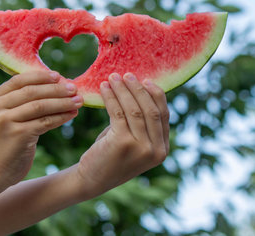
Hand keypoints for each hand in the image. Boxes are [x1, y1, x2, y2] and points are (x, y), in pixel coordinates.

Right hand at [0, 71, 82, 186]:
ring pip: (40, 105)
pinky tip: (72, 115)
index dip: (40, 76)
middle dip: (56, 89)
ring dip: (62, 102)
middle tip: (74, 88)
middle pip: (32, 91)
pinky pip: (45, 122)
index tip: (58, 76)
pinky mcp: (18, 135)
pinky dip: (61, 117)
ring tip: (78, 101)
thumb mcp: (2, 119)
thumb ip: (17, 103)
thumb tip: (52, 86)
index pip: (19, 80)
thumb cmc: (1, 144)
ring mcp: (6, 121)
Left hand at [76, 72, 169, 197]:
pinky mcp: (122, 143)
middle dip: (138, 89)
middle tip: (126, 75)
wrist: (91, 179)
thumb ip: (141, 121)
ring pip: (134, 109)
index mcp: (163, 150)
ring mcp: (141, 148)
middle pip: (151, 110)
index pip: (163, 115)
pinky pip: (118, 113)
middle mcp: (156, 150)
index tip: (144, 80)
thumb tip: (140, 87)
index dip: (155, 94)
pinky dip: (110, 97)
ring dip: (122, 90)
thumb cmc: (111, 155)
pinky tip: (103, 88)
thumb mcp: (133, 140)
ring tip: (112, 78)